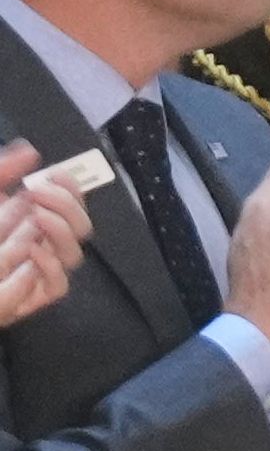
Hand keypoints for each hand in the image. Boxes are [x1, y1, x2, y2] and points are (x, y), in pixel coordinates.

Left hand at [0, 141, 91, 327]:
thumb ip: (2, 170)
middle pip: (81, 228)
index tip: (55, 174)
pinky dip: (50, 267)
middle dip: (68, 206)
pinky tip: (30, 250)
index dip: (70, 189)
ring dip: (62, 232)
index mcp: (27, 219)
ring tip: (36, 217)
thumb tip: (30, 151)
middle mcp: (36, 244)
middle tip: (38, 193)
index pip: (69, 205)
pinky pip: (58, 287)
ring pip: (74, 256)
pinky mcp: (29, 299)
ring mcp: (34, 273)